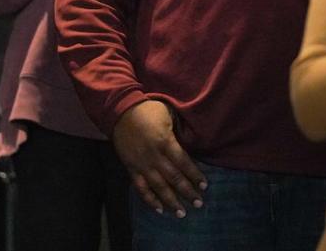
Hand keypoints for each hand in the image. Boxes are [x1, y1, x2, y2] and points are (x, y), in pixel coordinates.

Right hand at [112, 100, 206, 217]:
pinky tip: (159, 209)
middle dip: (187, 192)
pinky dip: (149, 199)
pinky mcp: (131, 168)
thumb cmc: (148, 111)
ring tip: (181, 213)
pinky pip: (140, 188)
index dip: (195, 175)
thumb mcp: (168, 115)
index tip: (205, 185)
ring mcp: (141, 164)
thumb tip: (192, 143)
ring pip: (158, 187)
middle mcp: (154, 156)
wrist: (120, 112)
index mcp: (165, 142)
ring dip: (170, 201)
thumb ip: (177, 132)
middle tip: (199, 204)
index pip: (183, 163)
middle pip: (173, 178)